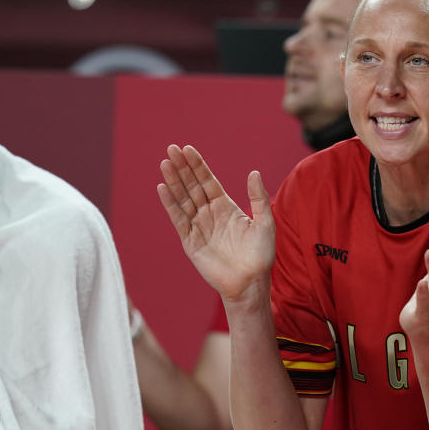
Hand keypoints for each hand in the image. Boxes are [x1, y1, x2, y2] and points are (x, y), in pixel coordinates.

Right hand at [156, 144, 274, 301]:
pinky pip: (179, 219)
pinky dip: (171, 204)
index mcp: (226, 207)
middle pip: (192, 186)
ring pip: (183, 199)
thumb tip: (254, 172)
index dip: (198, 166)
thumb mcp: (265, 223)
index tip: (188, 149)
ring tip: (165, 162)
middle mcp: (210, 214)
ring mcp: (198, 227)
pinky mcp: (190, 241)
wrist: (251, 281)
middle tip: (172, 148)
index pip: (208, 181)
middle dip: (182, 168)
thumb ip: (259, 198)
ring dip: (173, 181)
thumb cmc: (260, 254)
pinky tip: (163, 188)